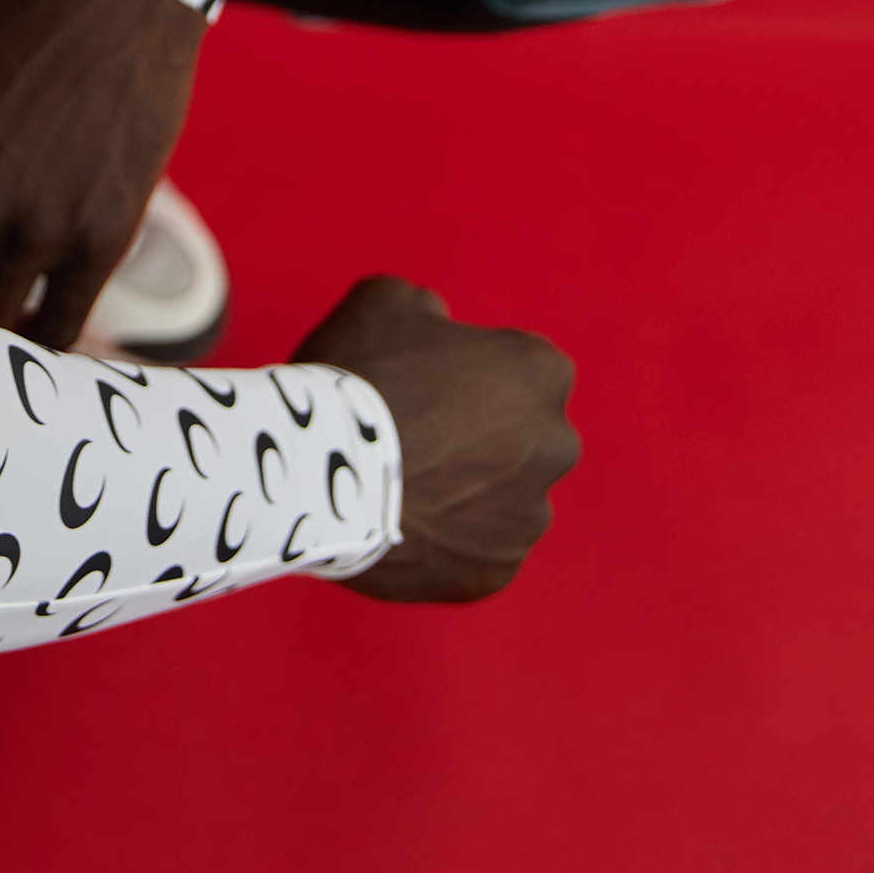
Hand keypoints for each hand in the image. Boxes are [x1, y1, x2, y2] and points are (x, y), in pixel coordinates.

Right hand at [293, 275, 578, 601]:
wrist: (320, 471)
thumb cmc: (358, 375)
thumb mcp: (385, 301)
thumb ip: (427, 309)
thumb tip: (434, 325)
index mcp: (540, 373)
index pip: (521, 370)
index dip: (471, 375)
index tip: (428, 385)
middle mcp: (553, 445)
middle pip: (522, 439)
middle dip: (481, 439)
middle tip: (415, 438)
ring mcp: (527, 516)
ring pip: (501, 500)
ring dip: (466, 493)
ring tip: (401, 487)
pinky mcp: (496, 571)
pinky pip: (475, 551)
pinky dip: (446, 542)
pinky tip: (400, 524)